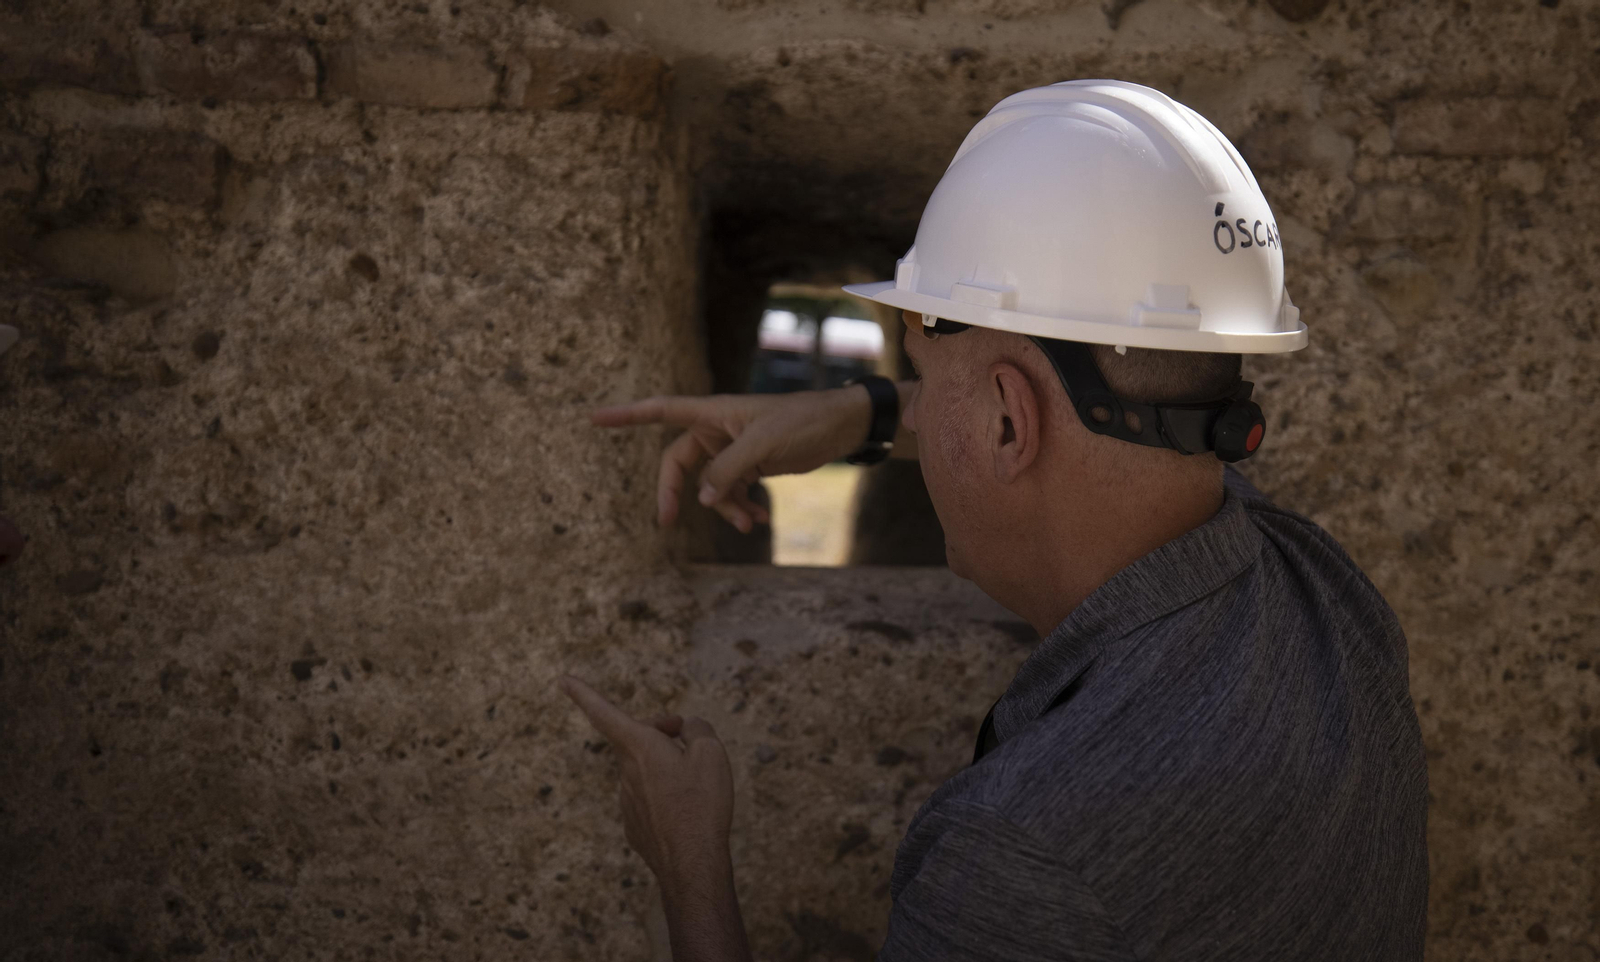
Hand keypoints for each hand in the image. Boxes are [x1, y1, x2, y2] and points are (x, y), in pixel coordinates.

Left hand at [559, 673, 734, 884]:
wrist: (691, 862)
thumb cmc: (701, 803)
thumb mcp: (712, 753)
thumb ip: (698, 729)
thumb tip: (688, 728)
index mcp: (639, 746)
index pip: (604, 713)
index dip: (584, 693)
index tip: (563, 680)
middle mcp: (626, 771)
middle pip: (637, 738)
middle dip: (659, 729)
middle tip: (685, 733)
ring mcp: (626, 799)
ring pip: (644, 768)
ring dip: (665, 764)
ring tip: (695, 781)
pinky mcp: (633, 823)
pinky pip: (648, 796)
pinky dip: (665, 792)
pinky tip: (685, 807)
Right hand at [589, 388, 872, 532]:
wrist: (842, 427)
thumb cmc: (803, 423)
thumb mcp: (763, 445)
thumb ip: (728, 470)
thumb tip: (703, 498)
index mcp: (713, 412)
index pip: (659, 411)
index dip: (626, 415)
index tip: (593, 418)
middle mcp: (717, 429)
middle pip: (680, 463)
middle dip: (675, 492)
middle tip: (665, 521)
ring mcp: (733, 449)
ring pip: (709, 484)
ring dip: (723, 506)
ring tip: (748, 523)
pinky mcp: (751, 465)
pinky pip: (732, 491)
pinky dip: (740, 508)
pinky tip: (757, 521)